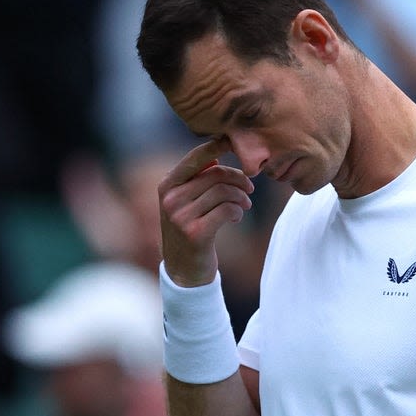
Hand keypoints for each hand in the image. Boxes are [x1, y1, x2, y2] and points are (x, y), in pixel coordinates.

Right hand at [158, 139, 253, 286]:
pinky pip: (226, 210)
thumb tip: (216, 155)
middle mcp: (170, 199)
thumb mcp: (184, 203)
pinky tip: (236, 217)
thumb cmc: (190, 230)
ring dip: (241, 197)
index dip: (218, 146)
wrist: (184, 271)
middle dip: (238, 179)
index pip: (195, 158)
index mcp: (167, 185)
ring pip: (223, 192)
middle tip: (249, 190)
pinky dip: (237, 211)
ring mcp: (180, 216)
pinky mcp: (195, 233)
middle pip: (215, 174)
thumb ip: (196, 179)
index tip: (235, 144)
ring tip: (244, 205)